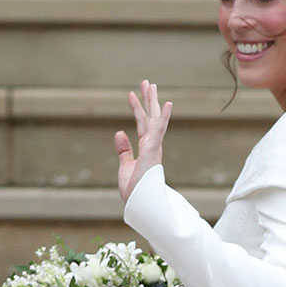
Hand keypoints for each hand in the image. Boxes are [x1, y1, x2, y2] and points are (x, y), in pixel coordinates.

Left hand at [114, 80, 172, 203]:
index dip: (136, 108)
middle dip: (148, 99)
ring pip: (154, 119)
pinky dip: (163, 117)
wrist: (139, 204)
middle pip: (150, 117)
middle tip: (147, 82)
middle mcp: (151, 145)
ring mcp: (154, 147)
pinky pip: (159, 130)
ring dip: (153, 102)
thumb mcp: (125, 165)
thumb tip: (119, 132)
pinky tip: (166, 103)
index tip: (131, 94)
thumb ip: (123, 149)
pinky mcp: (153, 150)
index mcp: (145, 148)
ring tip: (150, 85)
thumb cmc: (134, 190)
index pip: (141, 124)